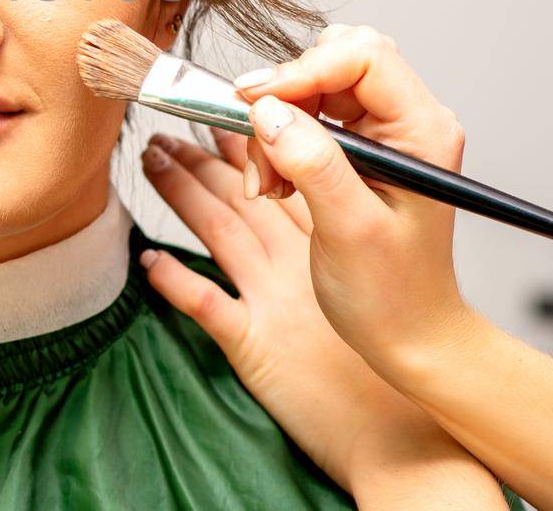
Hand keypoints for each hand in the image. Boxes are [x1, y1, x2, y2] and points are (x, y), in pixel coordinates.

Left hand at [138, 129, 486, 496]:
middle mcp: (296, 266)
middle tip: (166, 131)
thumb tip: (298, 200)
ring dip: (181, 194)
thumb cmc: (390, 359)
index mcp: (327, 245)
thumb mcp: (366, 281)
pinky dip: (175, 280)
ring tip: (152, 162)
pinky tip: (148, 258)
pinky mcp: (255, 345)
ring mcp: (273, 304)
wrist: (404, 433)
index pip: (279, 179)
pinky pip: (208, 304)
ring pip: (220, 232)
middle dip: (198, 157)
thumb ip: (328, 240)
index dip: (243, 146)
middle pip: (239, 197)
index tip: (216, 119)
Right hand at [228, 23, 475, 370]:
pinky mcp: (357, 148)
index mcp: (423, 131)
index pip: (362, 57)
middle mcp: (407, 121)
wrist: (407, 334)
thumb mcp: (349, 229)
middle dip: (284, 99)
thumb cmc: (393, 293)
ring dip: (274, 126)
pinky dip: (277, 142)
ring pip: (312, 87)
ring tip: (268, 182)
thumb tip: (267, 110)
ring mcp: (383, 133)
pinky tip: (275, 183)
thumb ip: (311, 163)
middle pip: (333, 61)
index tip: (252, 101)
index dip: (301, 70)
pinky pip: (305, 115)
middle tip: (260, 150)